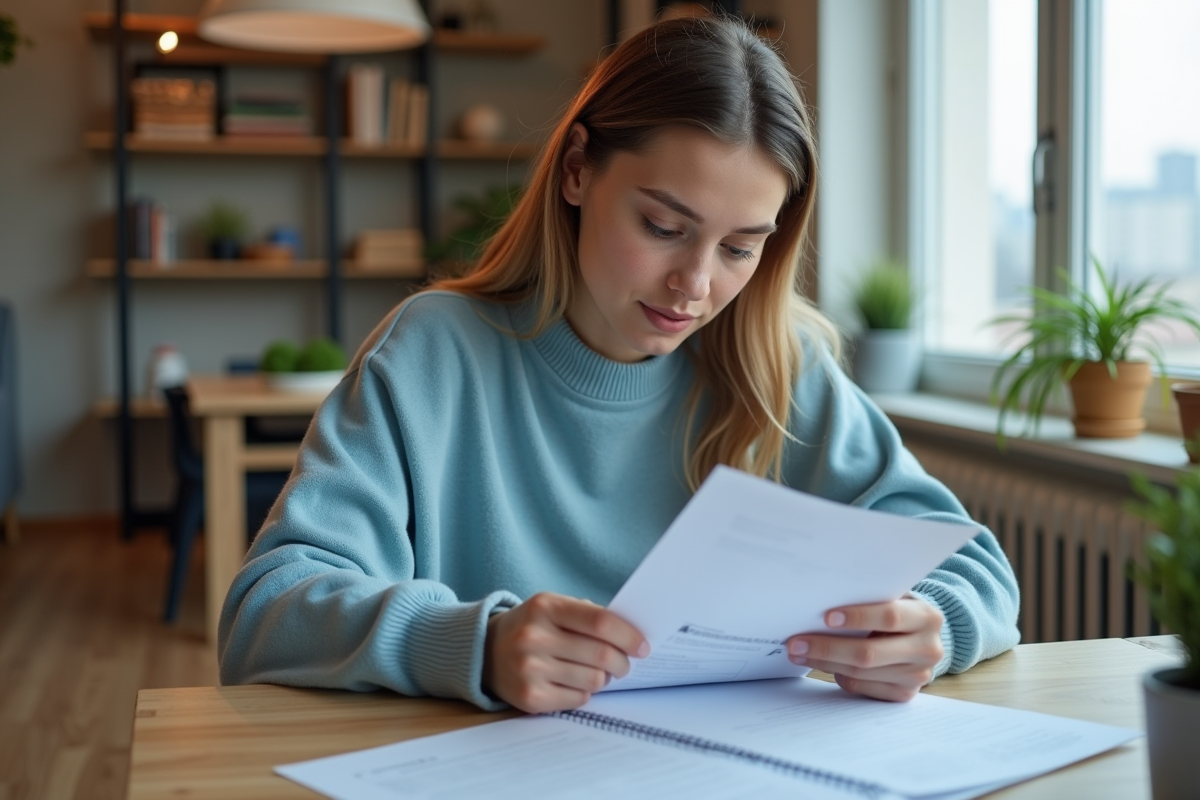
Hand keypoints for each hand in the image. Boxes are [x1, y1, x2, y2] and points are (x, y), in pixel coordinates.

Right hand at [483, 592, 649, 712]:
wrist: (484, 651)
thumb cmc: (532, 626)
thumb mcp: (552, 607)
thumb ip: (589, 615)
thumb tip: (632, 635)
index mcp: (545, 607)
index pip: (600, 622)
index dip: (628, 636)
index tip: (643, 646)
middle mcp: (534, 637)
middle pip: (601, 655)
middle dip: (623, 662)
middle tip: (624, 664)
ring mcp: (530, 669)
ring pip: (594, 680)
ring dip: (604, 678)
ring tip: (596, 671)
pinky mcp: (529, 697)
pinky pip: (579, 698)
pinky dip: (585, 692)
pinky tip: (574, 681)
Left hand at [785, 595, 943, 701]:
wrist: (924, 637)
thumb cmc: (899, 611)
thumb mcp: (895, 598)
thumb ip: (871, 598)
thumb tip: (822, 601)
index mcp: (927, 618)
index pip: (890, 617)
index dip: (857, 617)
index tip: (826, 617)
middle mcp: (927, 649)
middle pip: (870, 653)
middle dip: (828, 647)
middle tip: (796, 642)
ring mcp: (917, 676)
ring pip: (861, 673)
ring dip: (825, 663)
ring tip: (800, 652)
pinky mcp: (904, 694)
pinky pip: (863, 687)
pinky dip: (839, 675)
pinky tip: (823, 664)